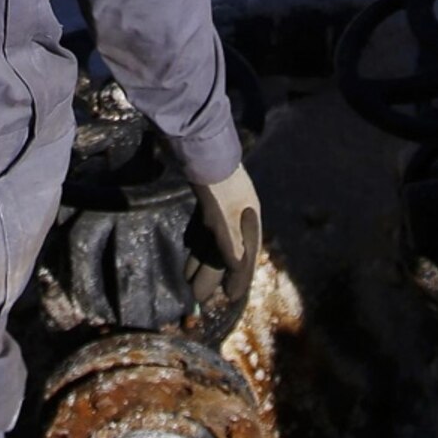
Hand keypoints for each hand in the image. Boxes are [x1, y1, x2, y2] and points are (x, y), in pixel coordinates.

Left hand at [193, 162, 261, 308]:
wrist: (197, 139)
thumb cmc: (213, 177)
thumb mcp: (221, 211)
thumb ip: (228, 240)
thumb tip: (237, 267)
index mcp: (249, 216)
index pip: (246, 255)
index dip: (239, 278)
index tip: (230, 297)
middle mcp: (239, 212)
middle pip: (227, 249)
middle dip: (213, 273)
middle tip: (199, 296)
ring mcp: (223, 203)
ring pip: (213, 238)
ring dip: (202, 259)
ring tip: (189, 280)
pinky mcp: (207, 196)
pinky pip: (203, 226)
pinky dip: (197, 240)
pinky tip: (188, 249)